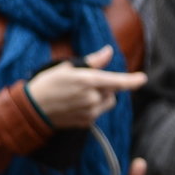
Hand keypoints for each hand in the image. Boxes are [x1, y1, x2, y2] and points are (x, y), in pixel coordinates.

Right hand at [26, 46, 146, 129]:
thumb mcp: (68, 67)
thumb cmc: (48, 84)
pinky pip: (98, 113)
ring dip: (102, 97)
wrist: (31, 109)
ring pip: (108, 102)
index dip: (132, 80)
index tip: (143, 78)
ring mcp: (90, 112)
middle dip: (107, 86)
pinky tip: (76, 105)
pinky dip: (93, 108)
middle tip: (86, 83)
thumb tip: (108, 52)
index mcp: (88, 81)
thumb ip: (93, 62)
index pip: (117, 81)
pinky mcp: (86, 123)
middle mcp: (92, 98)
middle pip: (113, 91)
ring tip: (81, 94)